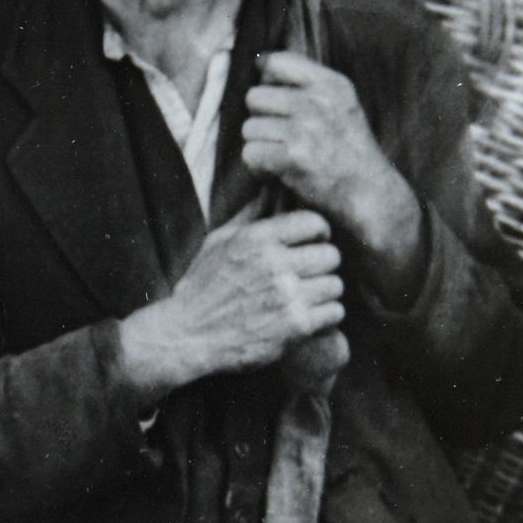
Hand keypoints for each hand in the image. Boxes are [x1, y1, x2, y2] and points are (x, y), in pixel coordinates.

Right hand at [116, 210, 344, 398]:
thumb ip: (250, 214)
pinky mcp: (295, 326)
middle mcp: (274, 264)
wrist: (187, 337)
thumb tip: (271, 185)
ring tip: (308, 297)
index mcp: (257, 239)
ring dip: (324, 292)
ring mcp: (287, 296)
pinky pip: (334, 312)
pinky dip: (325, 316)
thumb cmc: (202, 288)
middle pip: (331, 255)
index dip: (318, 233)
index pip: (314, 222)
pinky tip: (309, 316)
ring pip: (335, 284)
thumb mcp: (218, 242)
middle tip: (310, 274)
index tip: (313, 243)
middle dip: (322, 264)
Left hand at [244, 54, 423, 284]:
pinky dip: (258, 166)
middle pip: (255, 97)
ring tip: (279, 155)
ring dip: (259, 145)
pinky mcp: (294, 156)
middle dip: (260, 118)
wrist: (369, 192)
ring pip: (250, 128)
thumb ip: (310, 86)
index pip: (278, 61)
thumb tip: (261, 66)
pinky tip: (275, 170)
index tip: (269, 96)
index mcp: (331, 84)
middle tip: (277, 135)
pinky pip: (251, 153)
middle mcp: (318, 102)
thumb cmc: (351, 151)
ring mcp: (305, 128)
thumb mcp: (343, 105)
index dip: (265, 76)